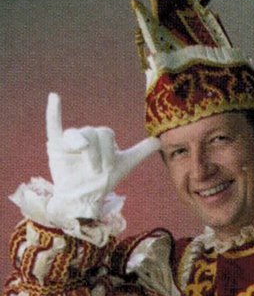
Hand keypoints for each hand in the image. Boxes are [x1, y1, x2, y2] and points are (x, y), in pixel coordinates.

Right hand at [46, 92, 160, 220]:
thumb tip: (159, 141)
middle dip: (97, 153)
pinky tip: (54, 98)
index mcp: (101, 139)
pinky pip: (53, 125)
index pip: (106, 133)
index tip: (109, 168)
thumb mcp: (124, 165)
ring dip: (86, 151)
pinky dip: (53, 111)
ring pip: (77, 134)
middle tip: (96, 171)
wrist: (84, 198)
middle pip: (93, 132)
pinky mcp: (56, 146)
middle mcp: (86, 136)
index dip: (109, 150)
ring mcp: (70, 141)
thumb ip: (140, 151)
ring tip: (87, 168)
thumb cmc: (102, 181)